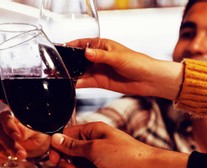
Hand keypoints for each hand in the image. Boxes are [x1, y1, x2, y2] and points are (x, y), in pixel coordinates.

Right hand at [0, 110, 49, 161]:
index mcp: (9, 114)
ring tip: (13, 157)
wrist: (33, 145)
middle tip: (19, 153)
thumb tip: (20, 135)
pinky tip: (7, 158)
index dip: (10, 129)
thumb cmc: (33, 135)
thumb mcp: (34, 132)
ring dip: (1, 151)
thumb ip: (26, 131)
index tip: (18, 138)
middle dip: (8, 144)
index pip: (5, 118)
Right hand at [48, 122, 187, 167]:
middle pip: (69, 153)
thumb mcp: (95, 148)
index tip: (54, 157)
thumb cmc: (128, 156)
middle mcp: (94, 144)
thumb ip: (73, 146)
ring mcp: (98, 159)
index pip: (67, 136)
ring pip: (77, 166)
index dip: (57, 147)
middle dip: (67, 162)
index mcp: (93, 131)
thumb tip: (57, 139)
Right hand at [67, 38, 182, 100]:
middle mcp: (98, 57)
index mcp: (102, 45)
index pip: (82, 43)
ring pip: (80, 71)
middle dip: (69, 62)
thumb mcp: (118, 57)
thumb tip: (86, 52)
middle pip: (79, 59)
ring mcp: (98, 70)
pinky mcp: (100, 82)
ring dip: (72, 74)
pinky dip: (78, 84)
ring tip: (61, 77)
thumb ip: (101, 56)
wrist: (149, 80)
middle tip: (57, 67)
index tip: (60, 49)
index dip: (71, 46)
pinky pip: (86, 82)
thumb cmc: (138, 63)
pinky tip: (71, 85)